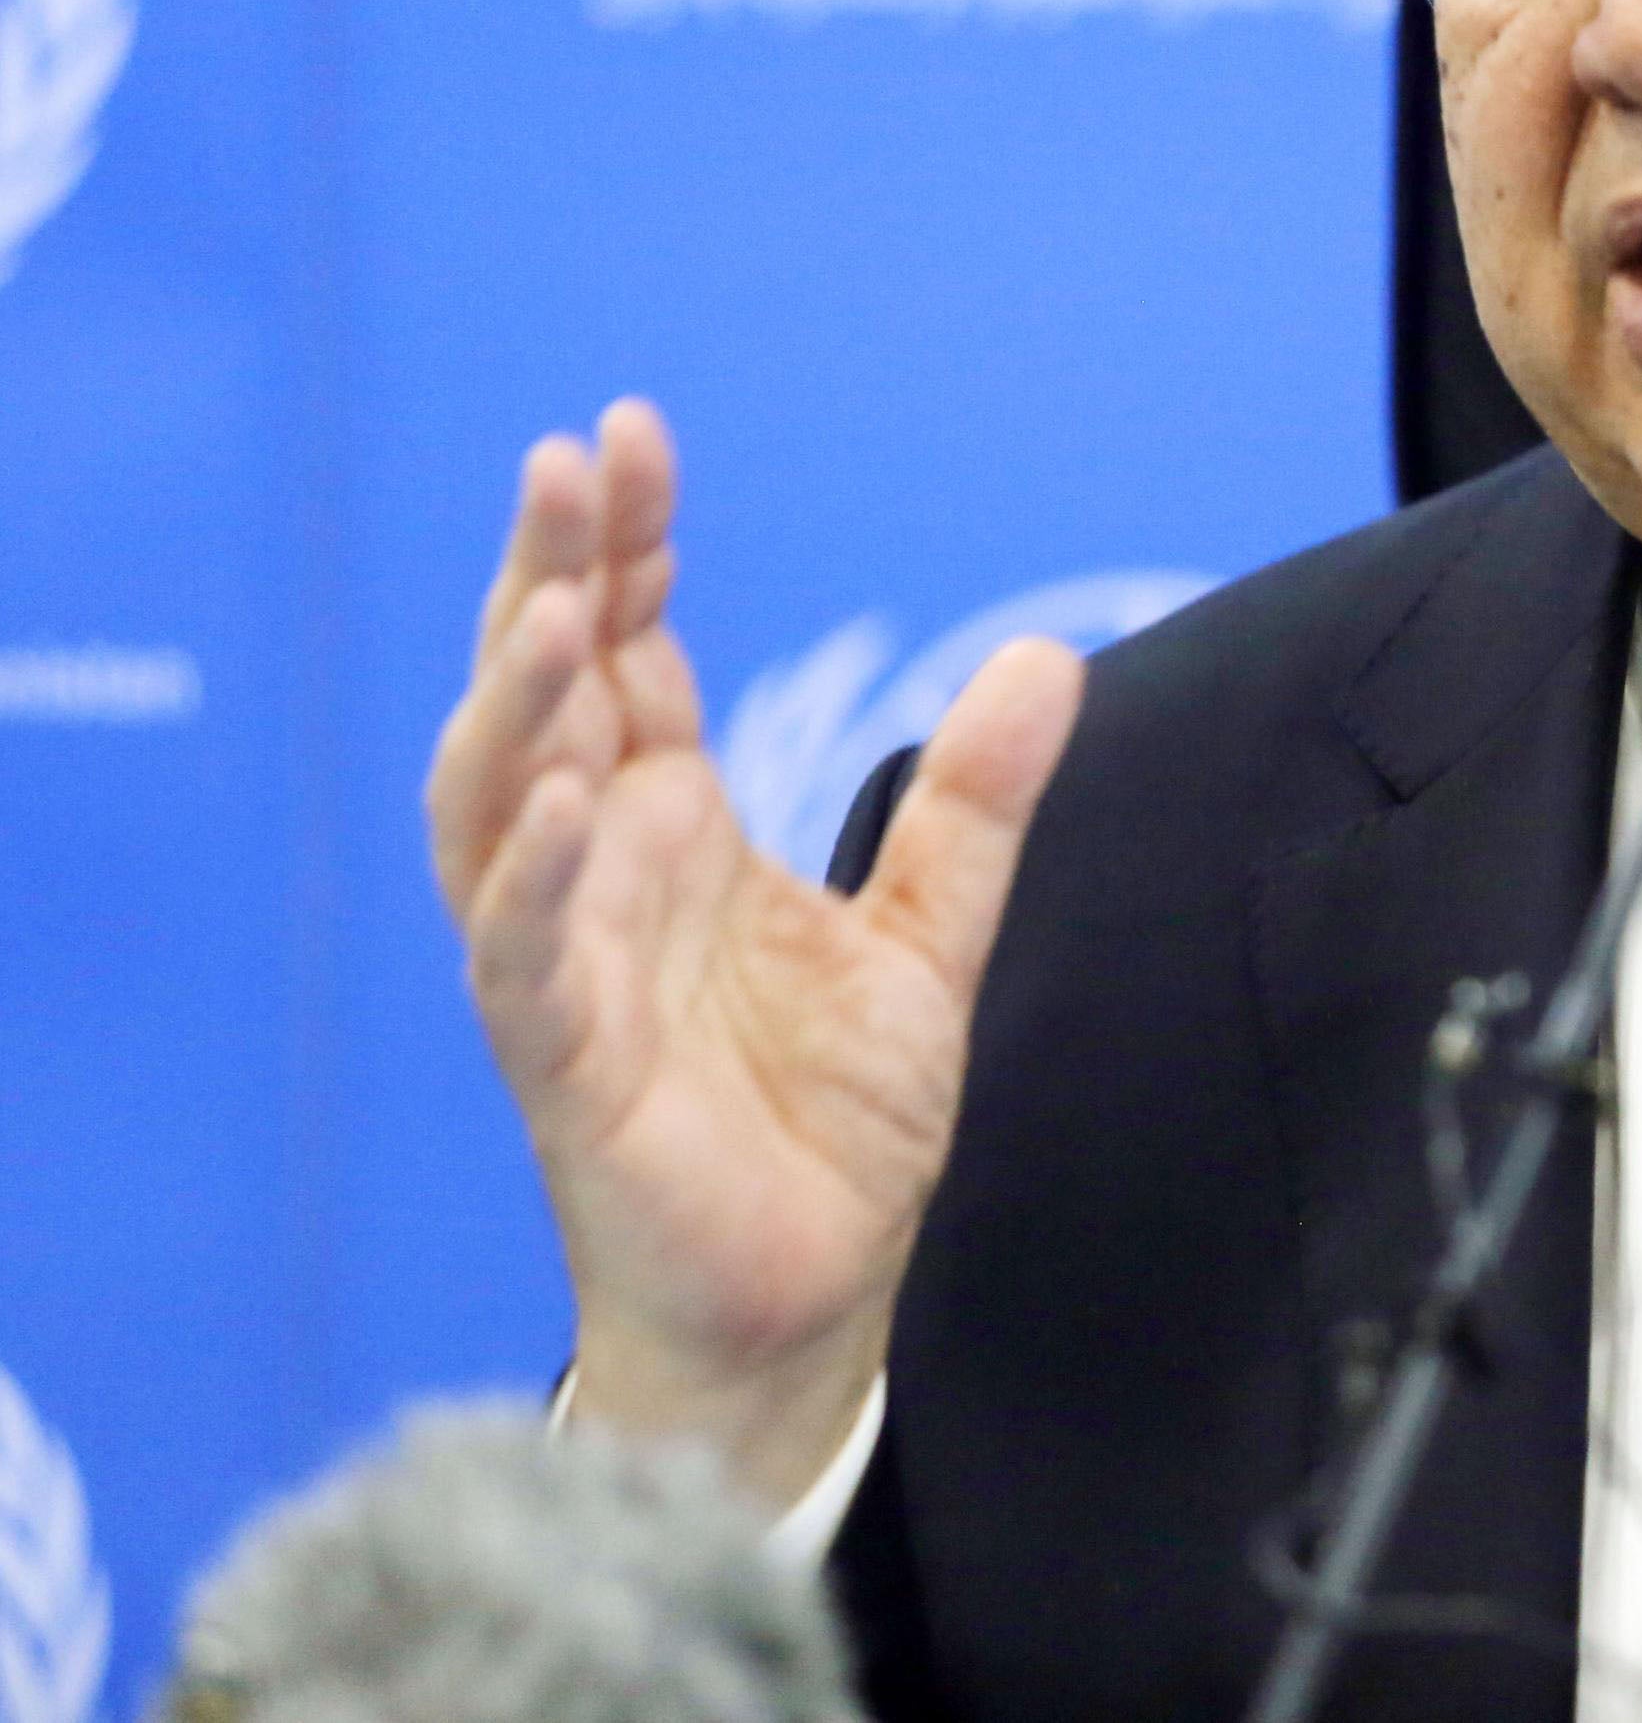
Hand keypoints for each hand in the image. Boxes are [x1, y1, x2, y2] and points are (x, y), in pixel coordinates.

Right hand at [423, 400, 1083, 1500]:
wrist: (809, 1303)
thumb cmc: (832, 1125)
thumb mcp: (930, 937)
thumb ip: (973, 803)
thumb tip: (1046, 655)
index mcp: (674, 831)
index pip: (628, 657)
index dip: (622, 550)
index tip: (629, 436)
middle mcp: (601, 877)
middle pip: (544, 698)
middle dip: (546, 577)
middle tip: (568, 464)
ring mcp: (566, 966)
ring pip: (496, 810)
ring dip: (518, 708)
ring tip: (559, 606)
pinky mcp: (565, 1069)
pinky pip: (524, 961)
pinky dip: (535, 882)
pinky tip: (571, 804)